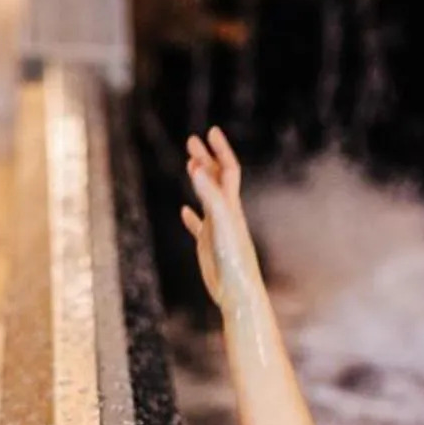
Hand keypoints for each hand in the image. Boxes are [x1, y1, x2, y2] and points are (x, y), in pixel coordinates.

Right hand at [179, 127, 256, 307]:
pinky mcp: (209, 245)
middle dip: (205, 158)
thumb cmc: (233, 260)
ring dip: (200, 181)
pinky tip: (184, 211)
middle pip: (216, 180)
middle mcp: (226, 214)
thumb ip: (210, 195)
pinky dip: (191, 215)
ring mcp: (217, 229)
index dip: (220, 150)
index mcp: (231, 206)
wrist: (238, 293)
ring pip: (208, 199)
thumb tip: (197, 167)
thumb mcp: (220, 223)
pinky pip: (199, 225)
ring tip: (190, 165)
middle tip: (191, 140)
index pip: (227, 170)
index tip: (210, 131)